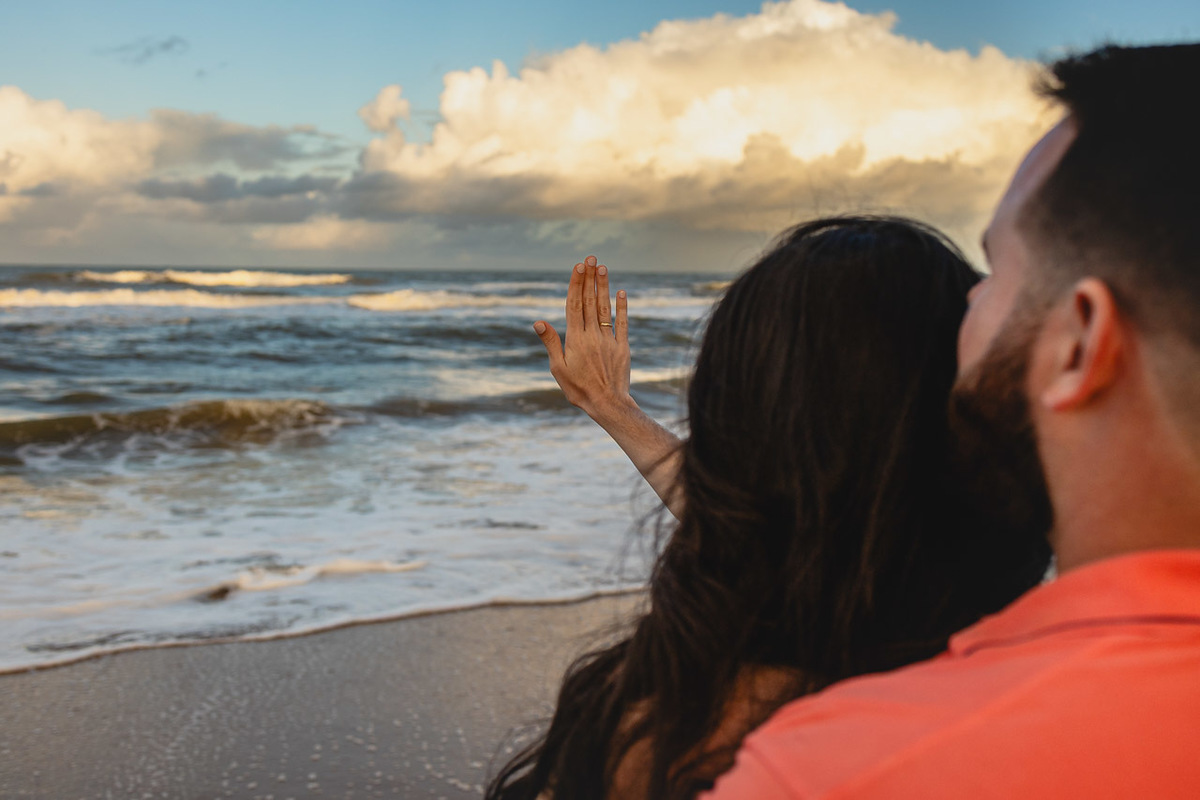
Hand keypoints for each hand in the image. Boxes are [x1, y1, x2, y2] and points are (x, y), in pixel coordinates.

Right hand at [534, 255, 630, 420]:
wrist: (607, 404)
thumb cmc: (578, 389)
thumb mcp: (558, 368)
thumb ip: (551, 342)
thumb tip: (539, 322)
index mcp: (575, 339)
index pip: (574, 305)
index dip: (576, 285)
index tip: (578, 267)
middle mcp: (592, 335)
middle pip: (589, 301)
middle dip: (589, 279)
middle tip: (591, 259)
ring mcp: (608, 340)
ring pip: (605, 308)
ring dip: (603, 287)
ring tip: (603, 268)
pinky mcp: (622, 347)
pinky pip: (622, 323)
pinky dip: (622, 307)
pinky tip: (622, 292)